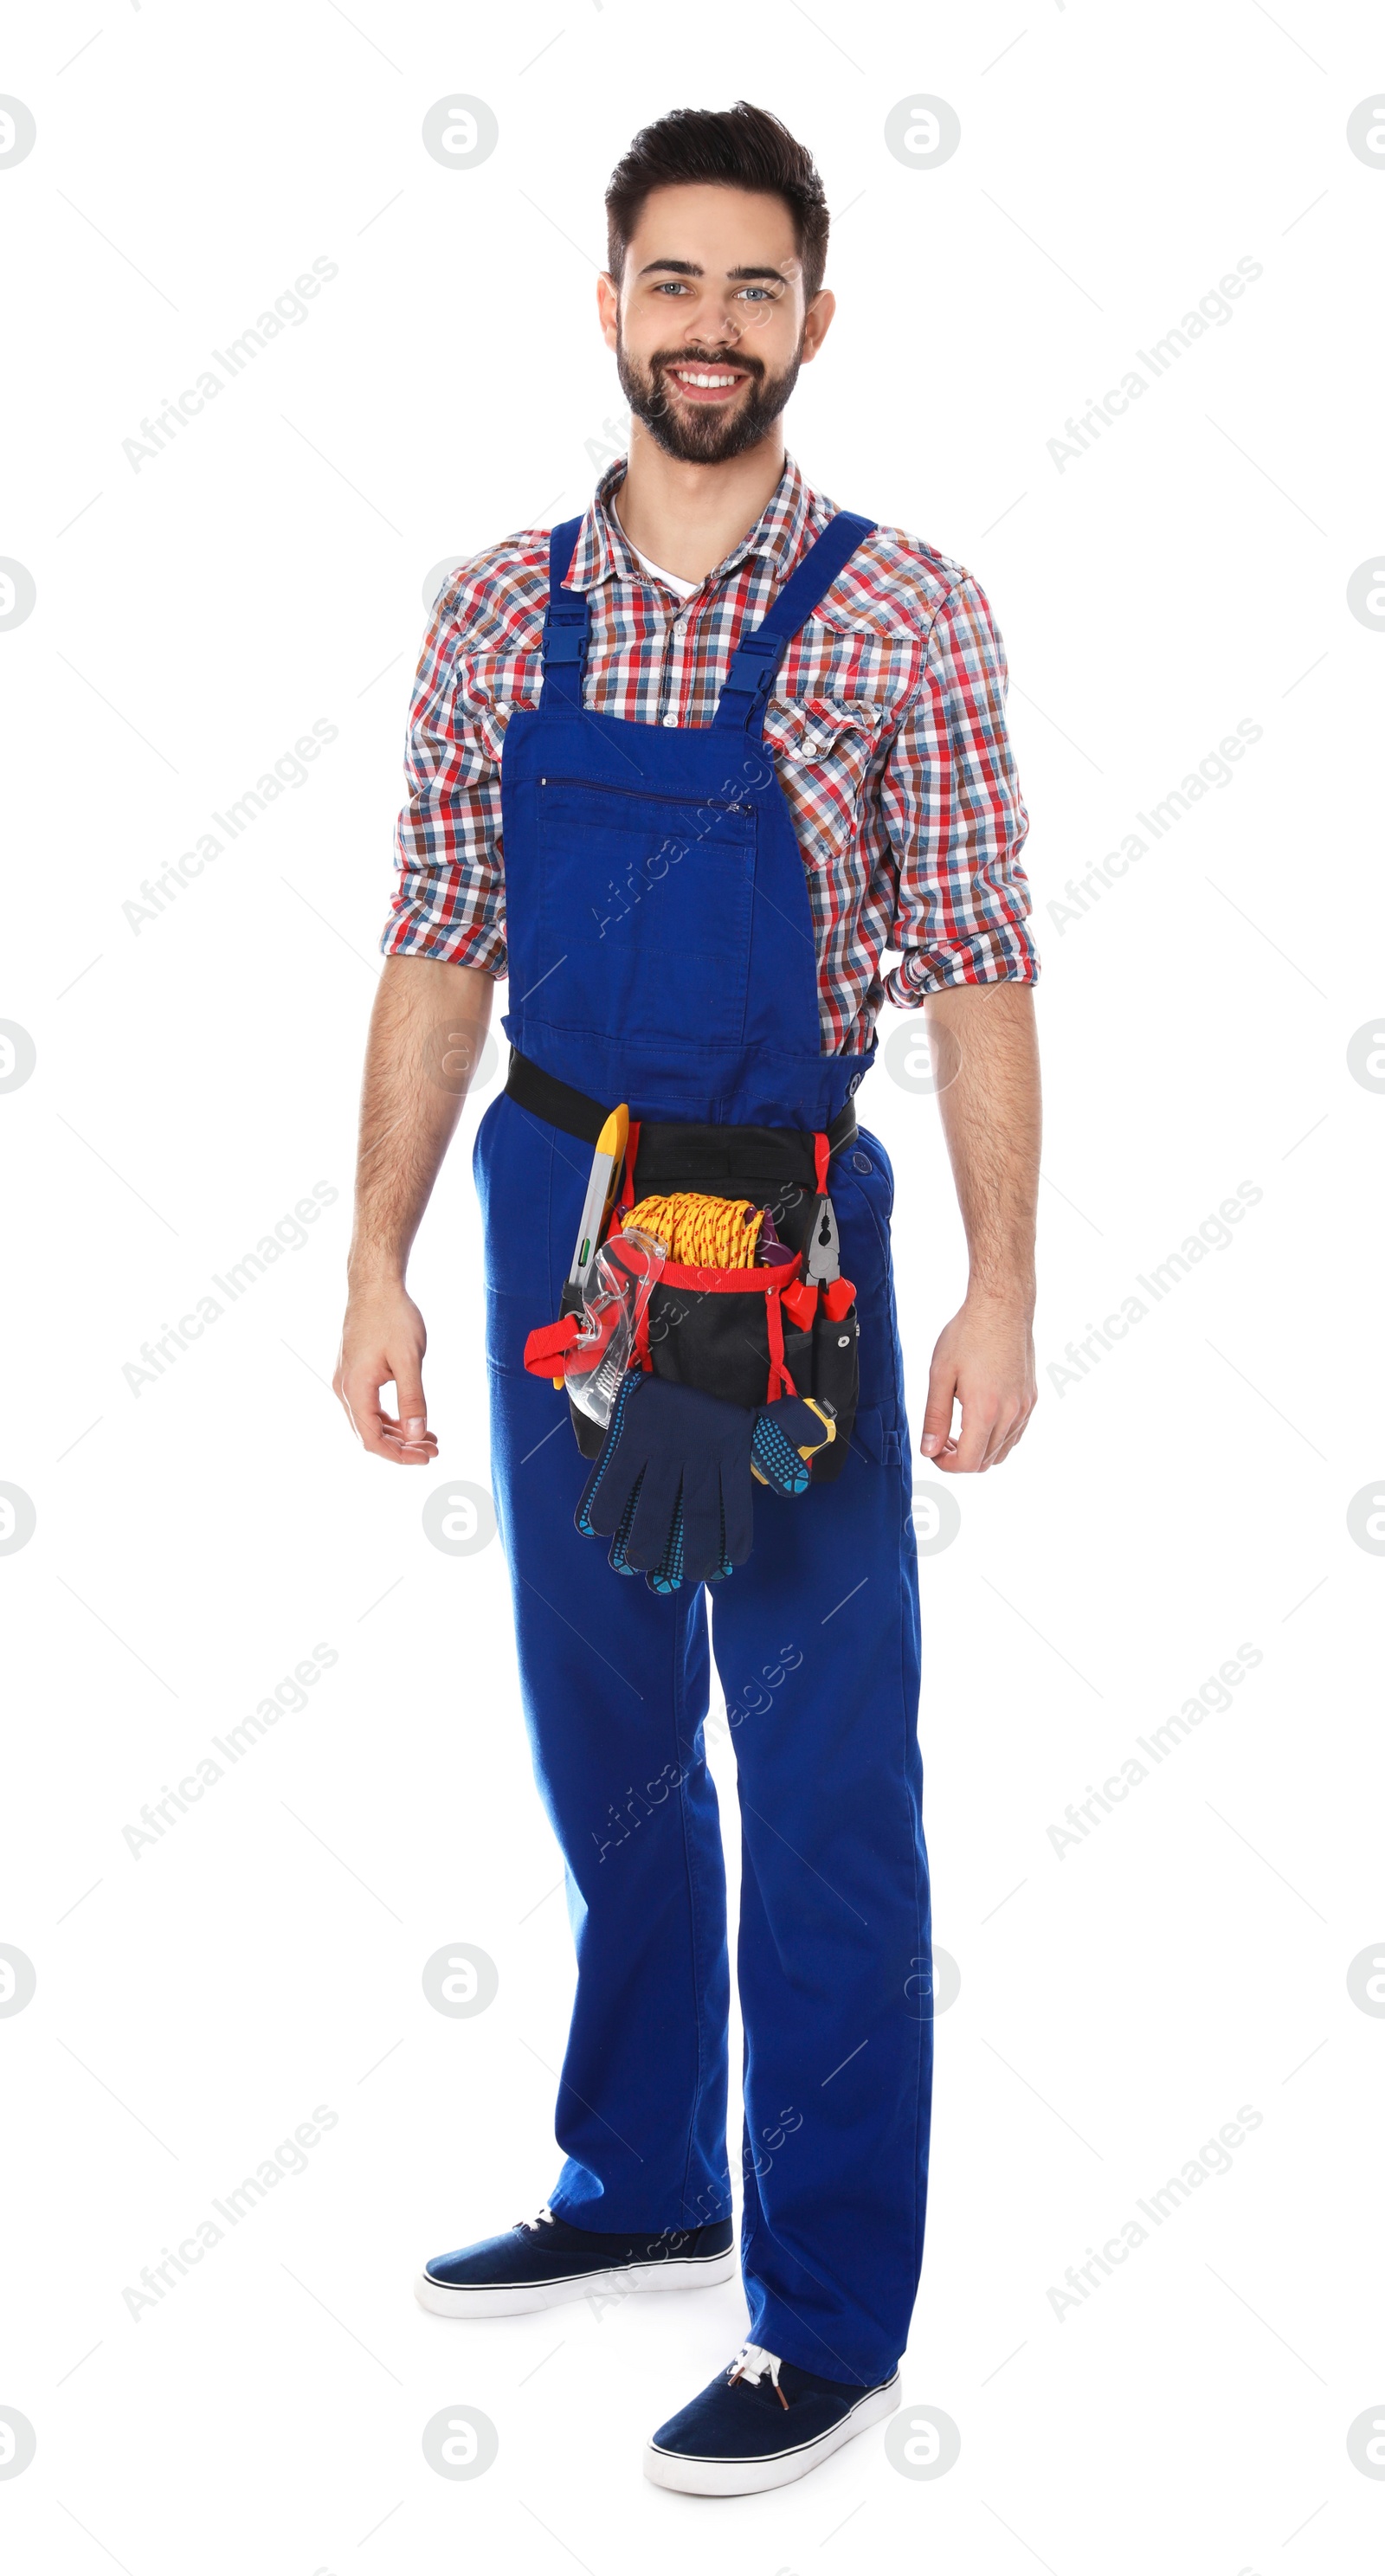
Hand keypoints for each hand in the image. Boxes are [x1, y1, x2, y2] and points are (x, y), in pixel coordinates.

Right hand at [333, 1279, 438, 1465]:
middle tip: (433, 1450)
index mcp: (356, 1388)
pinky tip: (412, 1419)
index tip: (426, 1457)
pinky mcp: (353, 1372)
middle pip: (369, 1434)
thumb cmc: (393, 1317)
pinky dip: (390, 1417)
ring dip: (397, 1433)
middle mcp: (344, 1389)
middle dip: (401, 1447)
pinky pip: (369, 1405)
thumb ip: (413, 1399)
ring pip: (369, 1421)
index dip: (399, 1455)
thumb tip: (417, 1435)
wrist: (375, 1285)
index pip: (372, 1439)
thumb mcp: (409, 1360)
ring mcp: (346, 1380)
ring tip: (428, 1438)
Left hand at [920, 1297, 1035, 1472]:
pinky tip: (979, 1418)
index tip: (933, 1452)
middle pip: (986, 1461)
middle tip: (941, 1440)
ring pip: (1003, 1451)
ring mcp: (1025, 1407)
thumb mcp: (940, 1375)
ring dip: (979, 1450)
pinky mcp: (1031, 1398)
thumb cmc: (968, 1335)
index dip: (946, 1465)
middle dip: (960, 1459)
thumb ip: (935, 1417)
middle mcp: (1011, 1413)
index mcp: (985, 1410)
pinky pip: (1015, 1434)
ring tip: (958, 1430)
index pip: (968, 1462)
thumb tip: (929, 1450)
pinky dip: (997, 1438)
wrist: (1002, 1307)